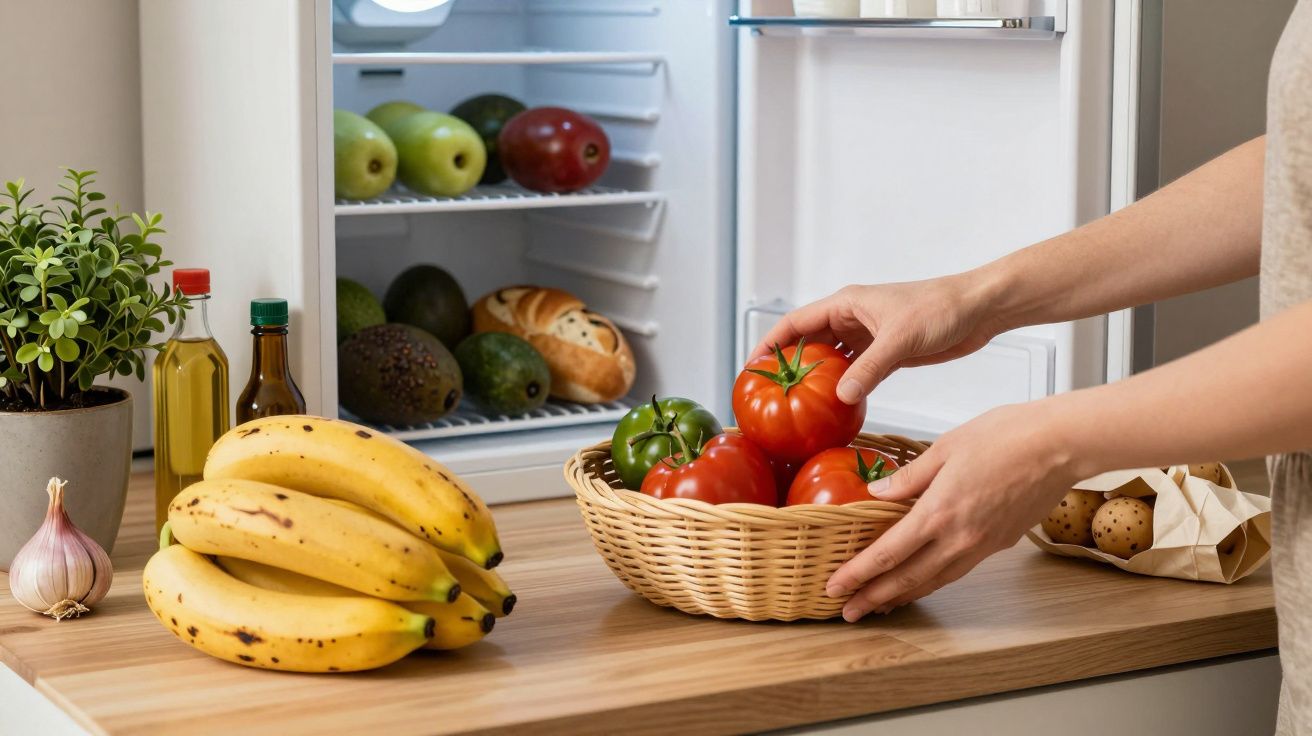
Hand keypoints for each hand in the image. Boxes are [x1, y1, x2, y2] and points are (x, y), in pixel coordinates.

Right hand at [751, 274, 1006, 403]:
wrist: (978, 310)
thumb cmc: (941, 309)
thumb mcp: (900, 339)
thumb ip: (869, 368)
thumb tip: (840, 397)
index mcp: (847, 303)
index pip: (796, 322)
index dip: (770, 343)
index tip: (752, 366)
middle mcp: (853, 319)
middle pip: (808, 342)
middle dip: (788, 364)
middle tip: (769, 393)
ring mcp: (868, 337)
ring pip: (831, 359)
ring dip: (816, 379)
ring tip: (796, 405)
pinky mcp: (885, 353)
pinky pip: (854, 372)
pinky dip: (844, 387)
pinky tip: (836, 406)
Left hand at [826, 402, 1083, 620]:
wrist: (1061, 445)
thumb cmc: (1006, 436)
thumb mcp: (944, 447)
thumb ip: (908, 477)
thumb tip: (877, 493)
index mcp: (939, 512)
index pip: (887, 554)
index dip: (857, 574)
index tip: (835, 588)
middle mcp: (959, 538)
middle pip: (907, 579)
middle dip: (873, 598)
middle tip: (848, 612)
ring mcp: (982, 545)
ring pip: (934, 581)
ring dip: (903, 596)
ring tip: (879, 606)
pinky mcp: (999, 544)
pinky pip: (957, 571)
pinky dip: (933, 582)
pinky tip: (922, 581)